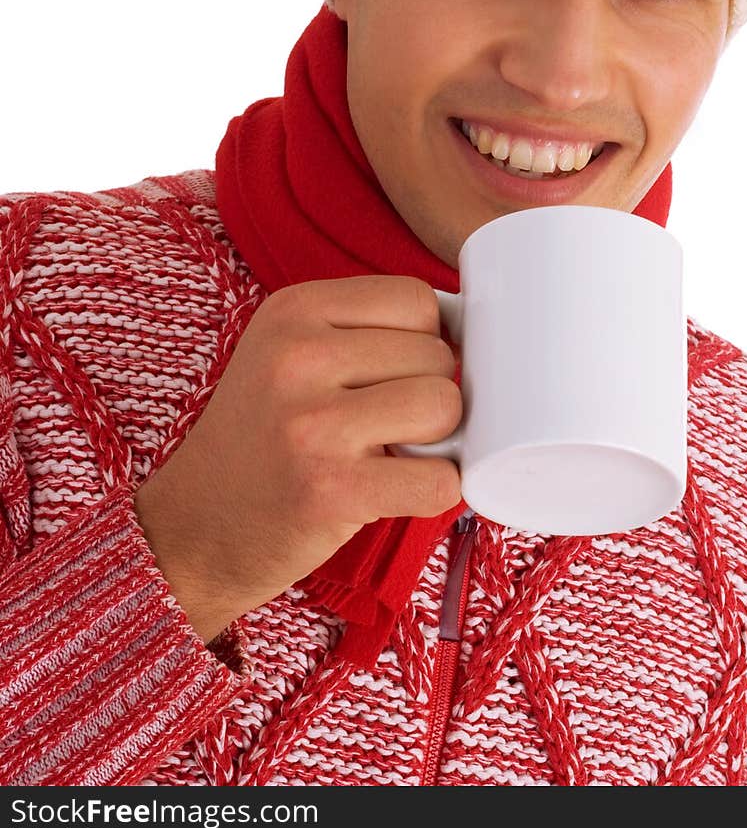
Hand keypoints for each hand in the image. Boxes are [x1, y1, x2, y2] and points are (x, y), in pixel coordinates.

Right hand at [134, 276, 462, 642]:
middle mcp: (299, 356)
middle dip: (428, 394)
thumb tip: (471, 328)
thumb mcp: (287, 353)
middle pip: (437, 354)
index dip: (425, 340)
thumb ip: (362, 331)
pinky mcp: (331, 489)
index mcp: (293, 310)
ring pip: (444, 406)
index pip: (417, 299)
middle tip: (385, 427)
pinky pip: (439, 479)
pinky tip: (400, 492)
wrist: (193, 528)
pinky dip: (438, 490)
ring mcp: (313, 423)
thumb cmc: (262, 438)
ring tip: (394, 454)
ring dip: (438, 440)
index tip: (397, 375)